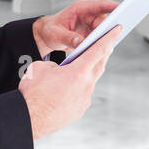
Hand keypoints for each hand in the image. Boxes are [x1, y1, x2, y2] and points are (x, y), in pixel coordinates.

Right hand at [19, 25, 121, 139]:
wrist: (30, 119)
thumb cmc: (33, 93)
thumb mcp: (41, 68)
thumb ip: (57, 64)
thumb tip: (61, 69)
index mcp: (79, 71)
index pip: (99, 49)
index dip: (110, 37)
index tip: (118, 29)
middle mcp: (86, 85)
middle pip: (99, 65)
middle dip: (102, 54)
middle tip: (104, 45)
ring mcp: (84, 99)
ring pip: (90, 81)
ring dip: (87, 73)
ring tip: (79, 68)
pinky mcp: (79, 110)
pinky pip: (82, 95)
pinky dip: (77, 89)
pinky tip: (67, 89)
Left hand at [32, 0, 118, 57]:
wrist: (46, 36)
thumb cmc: (50, 30)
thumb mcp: (55, 34)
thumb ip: (68, 38)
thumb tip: (81, 42)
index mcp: (80, 9)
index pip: (100, 5)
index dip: (112, 6)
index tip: (123, 9)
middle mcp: (88, 15)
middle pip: (106, 19)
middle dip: (111, 26)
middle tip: (116, 33)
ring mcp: (91, 25)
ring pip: (105, 30)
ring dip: (106, 37)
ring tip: (107, 45)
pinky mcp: (92, 34)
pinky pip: (101, 38)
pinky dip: (101, 44)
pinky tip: (102, 50)